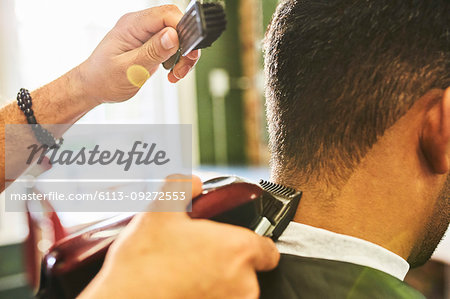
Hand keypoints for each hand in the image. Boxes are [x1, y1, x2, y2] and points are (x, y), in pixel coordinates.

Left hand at [77, 5, 200, 104]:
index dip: (182, 30)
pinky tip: (172, 73)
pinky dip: (178, 60)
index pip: (166, 14)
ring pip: (178, 36)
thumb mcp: (129, 68)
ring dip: (183, 56)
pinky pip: (172, 45)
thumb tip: (173, 35)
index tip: (186, 52)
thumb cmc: (104, 79)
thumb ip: (152, 51)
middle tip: (182, 67)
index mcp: (132, 25)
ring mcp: (146, 34)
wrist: (94, 86)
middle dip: (186, 46)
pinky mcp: (151, 44)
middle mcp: (140, 25)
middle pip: (176, 24)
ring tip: (176, 74)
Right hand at [79, 175, 279, 298]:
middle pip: (248, 271)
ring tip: (187, 272)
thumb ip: (182, 187)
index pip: (268, 250)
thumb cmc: (144, 263)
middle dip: (227, 262)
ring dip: (217, 281)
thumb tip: (192, 182)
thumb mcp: (160, 211)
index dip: (254, 243)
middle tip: (199, 255)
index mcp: (238, 250)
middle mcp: (243, 284)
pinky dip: (207, 294)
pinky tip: (183, 288)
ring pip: (233, 290)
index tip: (234, 242)